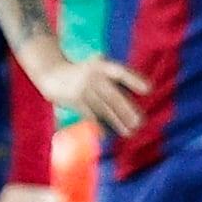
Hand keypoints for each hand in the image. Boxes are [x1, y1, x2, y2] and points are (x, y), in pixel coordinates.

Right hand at [24, 44, 147, 135]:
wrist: (51, 72)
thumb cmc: (82, 72)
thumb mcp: (96, 65)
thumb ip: (114, 75)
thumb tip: (143, 90)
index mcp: (101, 65)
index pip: (120, 72)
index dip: (134, 80)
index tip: (149, 89)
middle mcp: (92, 76)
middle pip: (113, 96)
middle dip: (127, 110)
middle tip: (140, 123)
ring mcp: (82, 89)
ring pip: (103, 108)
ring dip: (117, 121)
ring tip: (130, 132)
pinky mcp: (74, 100)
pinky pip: (89, 116)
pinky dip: (98, 126)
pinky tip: (106, 135)